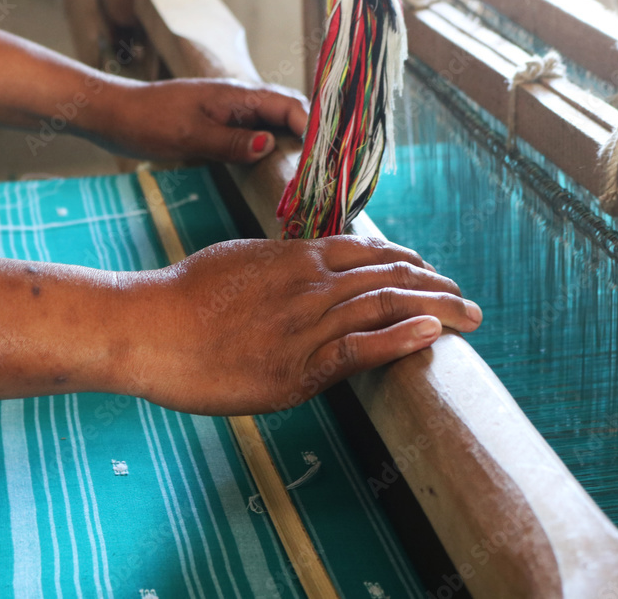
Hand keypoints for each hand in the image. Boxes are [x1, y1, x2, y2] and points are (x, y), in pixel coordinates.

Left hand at [93, 78, 308, 164]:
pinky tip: (278, 165)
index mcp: (237, 96)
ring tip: (312, 168)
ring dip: (294, 141)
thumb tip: (270, 145)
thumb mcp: (190, 135)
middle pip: (288, 112)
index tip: (328, 153)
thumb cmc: (148, 121)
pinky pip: (257, 133)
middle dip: (312, 134)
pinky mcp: (220, 125)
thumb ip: (230, 141)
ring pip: (275, 123)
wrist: (113, 115)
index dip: (313, 127)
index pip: (289, 106)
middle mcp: (239, 101)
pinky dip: (274, 146)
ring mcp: (231, 112)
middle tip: (327, 164)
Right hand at [118, 236, 481, 414]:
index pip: (372, 252)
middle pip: (390, 276)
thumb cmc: (182, 296)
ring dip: (437, 311)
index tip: (432, 275)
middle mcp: (311, 283)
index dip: (410, 264)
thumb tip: (302, 262)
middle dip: (437, 287)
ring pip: (386, 306)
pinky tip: (432, 334)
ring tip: (470, 317)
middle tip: (468, 302)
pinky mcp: (297, 366)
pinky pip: (361, 348)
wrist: (147, 325)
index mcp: (297, 257)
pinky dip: (400, 339)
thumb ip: (279, 263)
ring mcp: (307, 323)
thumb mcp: (238, 261)